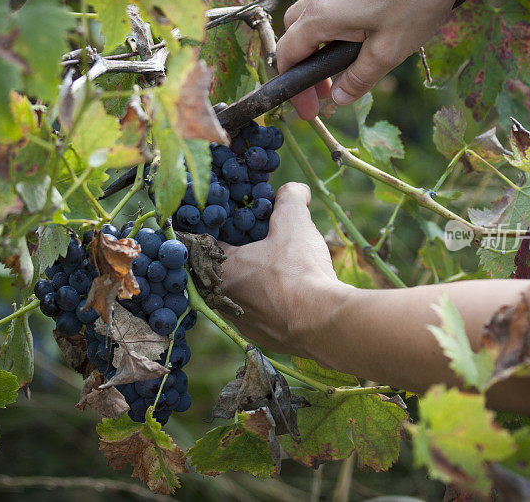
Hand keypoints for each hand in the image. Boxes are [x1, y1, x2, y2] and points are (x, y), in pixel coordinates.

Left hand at [218, 182, 341, 355]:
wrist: (322, 322)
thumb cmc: (298, 270)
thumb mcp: (294, 222)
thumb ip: (290, 198)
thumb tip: (296, 190)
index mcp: (221, 270)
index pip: (208, 243)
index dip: (223, 228)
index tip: (235, 222)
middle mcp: (223, 300)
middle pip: (224, 271)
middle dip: (239, 257)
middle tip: (258, 244)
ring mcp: (242, 323)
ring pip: (242, 294)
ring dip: (254, 282)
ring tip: (277, 269)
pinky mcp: (263, 338)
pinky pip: (261, 314)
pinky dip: (271, 303)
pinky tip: (290, 294)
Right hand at [276, 0, 477, 119]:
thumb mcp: (388, 50)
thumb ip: (359, 78)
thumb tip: (339, 98)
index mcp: (323, 16)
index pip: (288, 55)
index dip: (293, 86)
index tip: (309, 108)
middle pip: (294, 35)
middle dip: (304, 66)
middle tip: (326, 90)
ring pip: (311, 17)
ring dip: (318, 45)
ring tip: (342, 65)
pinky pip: (331, 2)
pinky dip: (334, 25)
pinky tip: (358, 35)